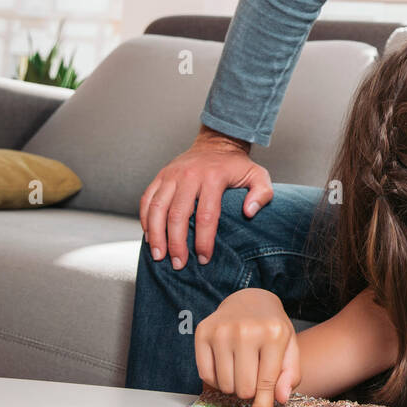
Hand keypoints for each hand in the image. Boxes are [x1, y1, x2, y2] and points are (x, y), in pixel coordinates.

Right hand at [140, 125, 273, 269]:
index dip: (204, 240)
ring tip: (158, 256)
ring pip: (156, 208)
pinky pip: (147, 199)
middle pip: (177, 215)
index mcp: (213, 177)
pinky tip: (149, 237)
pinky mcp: (161, 176)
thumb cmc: (237, 165)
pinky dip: (144, 219)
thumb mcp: (258, 175)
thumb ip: (262, 194)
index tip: (204, 258)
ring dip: (156, 235)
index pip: (206, 215)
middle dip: (176, 243)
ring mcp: (171, 175)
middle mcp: (188, 176)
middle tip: (179, 264)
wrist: (217, 142)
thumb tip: (249, 212)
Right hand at [194, 288, 300, 406]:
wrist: (249, 300)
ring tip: (241, 368)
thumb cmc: (272, 329)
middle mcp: (246, 330)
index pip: (266, 382)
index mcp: (273, 333)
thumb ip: (290, 374)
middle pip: (243, 388)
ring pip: (224, 385)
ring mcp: (222, 330)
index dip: (262, 406)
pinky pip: (205, 375)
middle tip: (253, 376)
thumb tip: (280, 400)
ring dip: (233, 385)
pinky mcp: (202, 332)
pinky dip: (216, 379)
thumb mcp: (290, 347)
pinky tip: (226, 365)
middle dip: (249, 391)